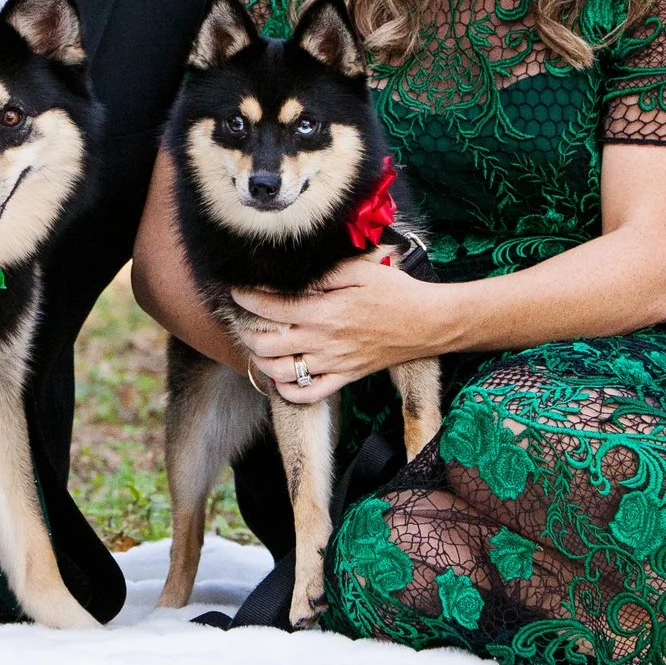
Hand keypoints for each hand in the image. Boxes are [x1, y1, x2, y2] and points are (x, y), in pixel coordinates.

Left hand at [229, 254, 454, 403]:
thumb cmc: (396, 291)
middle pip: (267, 344)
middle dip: (247, 332)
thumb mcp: (360, 270)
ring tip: (258, 347)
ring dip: (261, 362)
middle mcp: (324, 340)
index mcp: (325, 310)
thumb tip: (290, 271)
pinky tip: (282, 376)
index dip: (247, 298)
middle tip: (243, 320)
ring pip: (281, 373)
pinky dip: (288, 390)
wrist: (428, 323)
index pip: (272, 307)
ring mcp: (334, 363)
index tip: (237, 290)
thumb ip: (323, 272)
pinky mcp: (345, 377)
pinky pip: (309, 394)